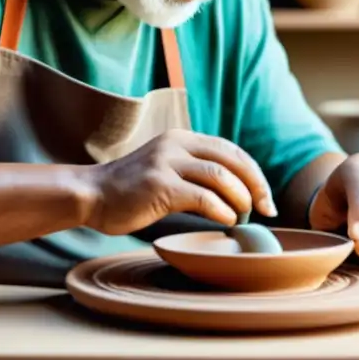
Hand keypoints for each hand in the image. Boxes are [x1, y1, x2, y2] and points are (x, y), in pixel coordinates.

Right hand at [82, 129, 277, 235]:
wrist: (91, 194)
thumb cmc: (130, 191)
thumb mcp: (165, 169)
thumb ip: (193, 172)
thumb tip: (235, 193)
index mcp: (181, 138)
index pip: (230, 150)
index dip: (253, 173)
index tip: (265, 197)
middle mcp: (176, 145)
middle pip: (232, 160)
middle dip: (256, 185)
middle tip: (266, 208)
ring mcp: (166, 163)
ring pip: (221, 177)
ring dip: (241, 199)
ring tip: (244, 216)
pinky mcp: (159, 185)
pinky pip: (203, 197)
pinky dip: (222, 211)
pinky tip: (227, 221)